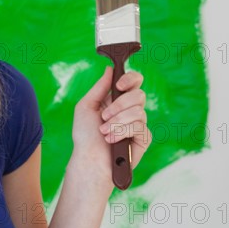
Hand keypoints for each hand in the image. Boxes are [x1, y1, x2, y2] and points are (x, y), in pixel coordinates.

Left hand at [69, 66, 151, 192]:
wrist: (89, 158)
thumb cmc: (85, 134)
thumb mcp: (86, 106)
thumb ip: (100, 87)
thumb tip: (110, 69)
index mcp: (117, 100)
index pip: (134, 81)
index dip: (130, 79)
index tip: (118, 85)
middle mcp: (130, 110)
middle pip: (139, 94)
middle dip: (119, 105)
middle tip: (104, 116)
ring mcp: (138, 124)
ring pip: (138, 111)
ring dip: (116, 122)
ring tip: (104, 132)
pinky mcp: (144, 138)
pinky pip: (139, 126)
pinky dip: (121, 132)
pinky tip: (111, 140)